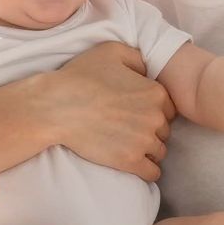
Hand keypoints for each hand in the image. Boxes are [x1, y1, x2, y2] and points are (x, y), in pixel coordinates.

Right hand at [46, 42, 175, 180]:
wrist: (56, 108)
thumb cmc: (80, 77)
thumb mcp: (111, 51)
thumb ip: (138, 58)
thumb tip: (147, 71)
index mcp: (155, 92)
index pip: (168, 108)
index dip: (153, 110)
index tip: (136, 112)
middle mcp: (155, 117)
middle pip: (164, 130)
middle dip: (150, 130)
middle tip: (128, 128)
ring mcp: (144, 141)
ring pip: (159, 151)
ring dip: (147, 150)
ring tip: (127, 145)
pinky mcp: (130, 161)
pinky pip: (152, 173)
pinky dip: (145, 170)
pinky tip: (132, 162)